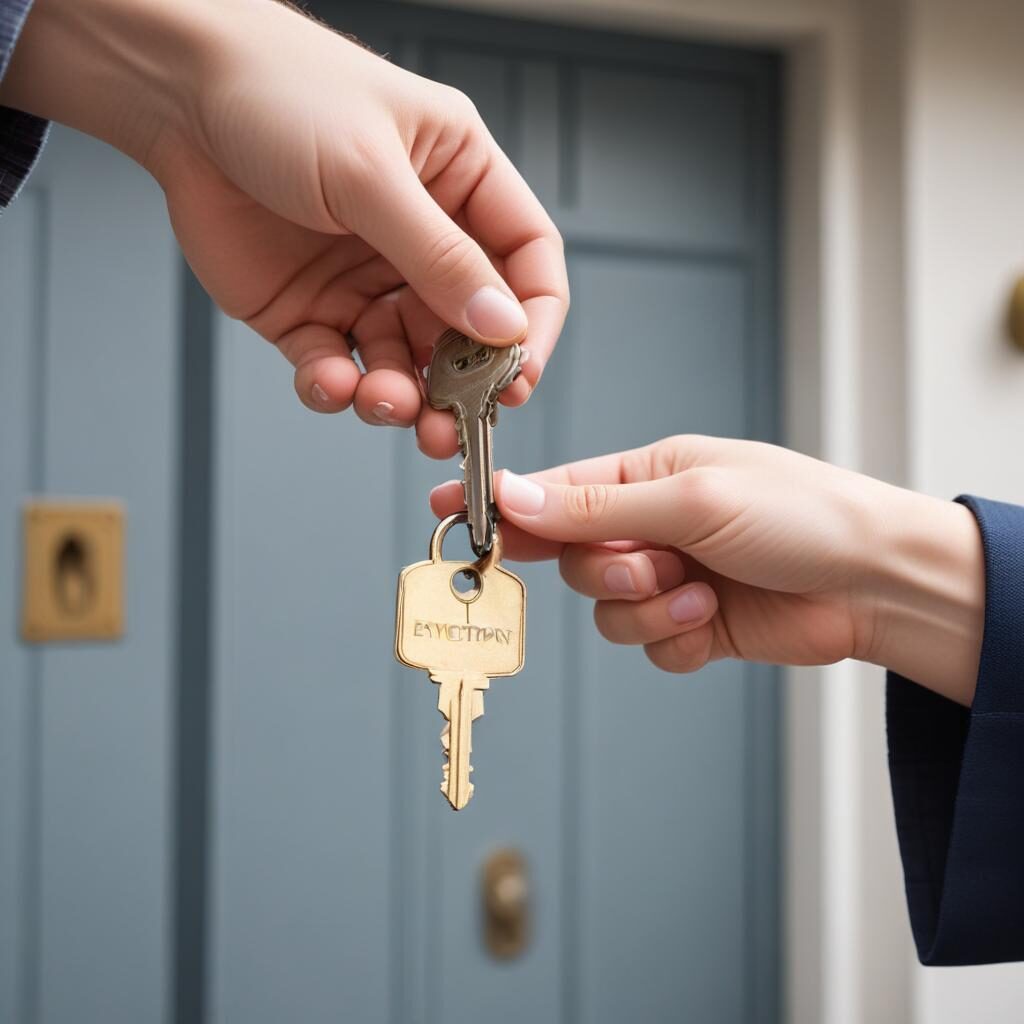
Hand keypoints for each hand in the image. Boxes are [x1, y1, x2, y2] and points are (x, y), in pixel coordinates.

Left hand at [1, 0, 567, 455]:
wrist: (174, 97)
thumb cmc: (280, 94)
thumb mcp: (370, 171)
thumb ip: (438, 256)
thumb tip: (503, 326)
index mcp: (460, 184)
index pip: (526, 262)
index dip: (532, 322)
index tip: (518, 374)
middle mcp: (420, 239)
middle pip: (467, 331)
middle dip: (462, 383)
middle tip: (453, 424)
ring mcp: (365, 281)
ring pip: (404, 362)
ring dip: (400, 395)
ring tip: (384, 402)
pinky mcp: (310, 313)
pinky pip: (337, 367)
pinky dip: (336, 387)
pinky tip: (330, 382)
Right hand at [431, 435, 985, 704]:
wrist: (875, 582)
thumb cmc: (801, 513)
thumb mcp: (690, 496)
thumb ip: (595, 504)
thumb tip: (515, 494)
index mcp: (645, 473)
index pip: (553, 488)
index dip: (502, 504)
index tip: (449, 511)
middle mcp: (649, 524)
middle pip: (572, 559)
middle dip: (606, 570)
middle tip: (652, 564)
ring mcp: (669, 576)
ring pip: (604, 609)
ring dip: (645, 608)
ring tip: (698, 592)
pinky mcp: (691, 623)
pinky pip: (645, 644)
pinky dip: (672, 638)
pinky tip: (712, 619)